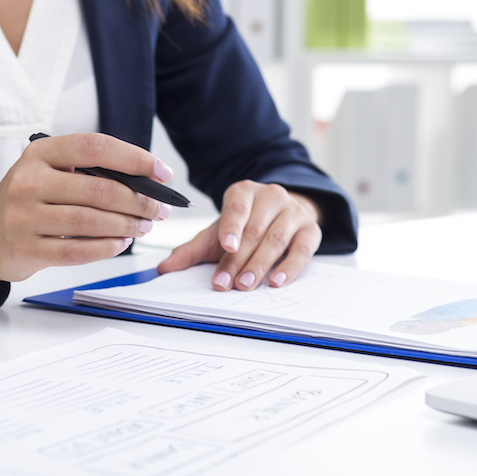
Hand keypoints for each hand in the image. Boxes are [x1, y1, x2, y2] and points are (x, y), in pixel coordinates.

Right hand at [0, 133, 172, 282]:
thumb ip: (88, 170)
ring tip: (143, 227)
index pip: (95, 147)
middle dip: (139, 201)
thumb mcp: (49, 171)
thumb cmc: (29, 198)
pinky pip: (77, 251)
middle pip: (99, 189)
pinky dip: (106, 248)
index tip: (162, 172)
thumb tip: (145, 180)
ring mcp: (24, 217)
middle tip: (159, 210)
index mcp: (40, 153)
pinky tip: (121, 243)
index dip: (135, 158)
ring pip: (91, 222)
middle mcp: (29, 182)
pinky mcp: (26, 249)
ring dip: (127, 226)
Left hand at [156, 181, 321, 289]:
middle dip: (239, 259)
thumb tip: (165, 269)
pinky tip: (276, 280)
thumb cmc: (246, 226)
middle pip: (255, 230)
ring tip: (246, 284)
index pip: (237, 208)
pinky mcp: (311, 229)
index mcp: (244, 191)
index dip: (231, 227)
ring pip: (277, 239)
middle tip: (227, 283)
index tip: (226, 246)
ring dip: (260, 265)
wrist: (281, 215)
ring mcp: (294, 211)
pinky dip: (290, 267)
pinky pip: (302, 250)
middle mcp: (272, 196)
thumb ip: (191, 250)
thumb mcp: (217, 234)